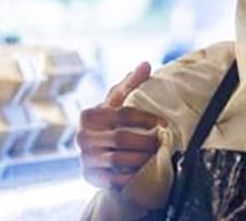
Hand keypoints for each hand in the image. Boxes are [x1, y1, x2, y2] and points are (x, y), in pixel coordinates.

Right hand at [77, 61, 165, 189]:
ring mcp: (85, 158)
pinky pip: (113, 179)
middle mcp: (83, 137)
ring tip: (156, 155)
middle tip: (162, 142)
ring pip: (119, 159)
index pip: (122, 114)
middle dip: (146, 141)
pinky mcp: (90, 176)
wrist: (100, 149)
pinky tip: (142, 170)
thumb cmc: (113, 120)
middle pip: (121, 138)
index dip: (145, 118)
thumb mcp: (120, 101)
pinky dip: (131, 176)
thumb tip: (145, 65)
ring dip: (142, 158)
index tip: (163, 123)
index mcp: (89, 116)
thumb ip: (131, 83)